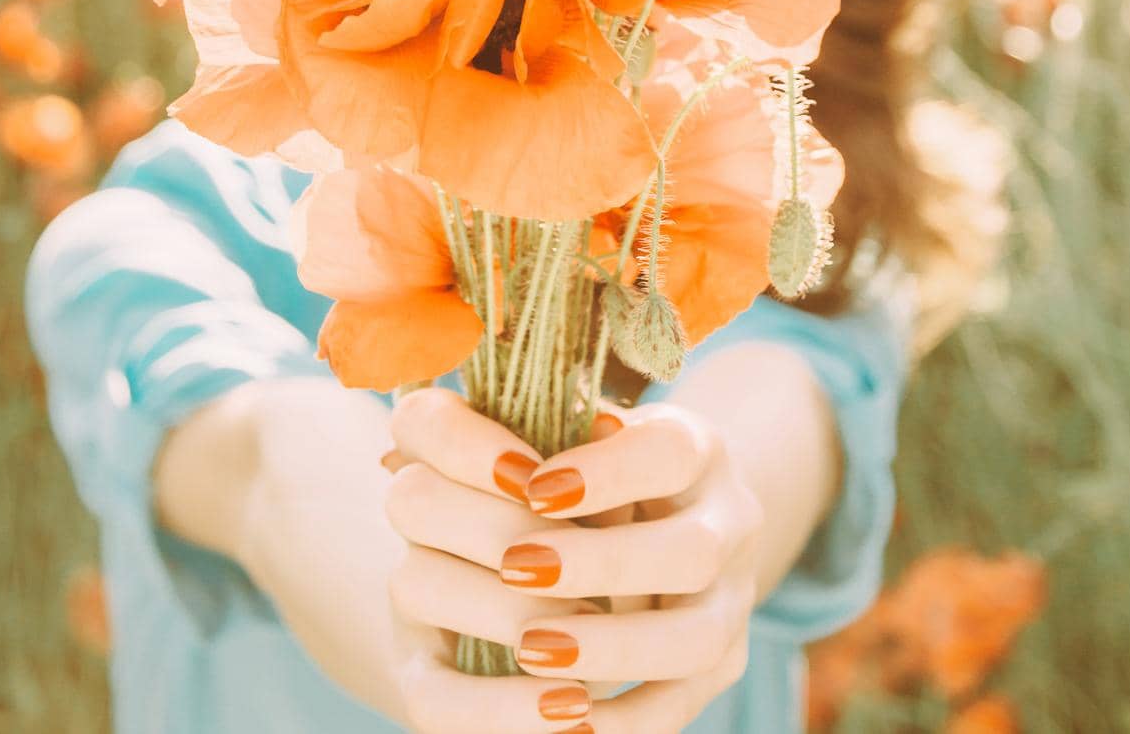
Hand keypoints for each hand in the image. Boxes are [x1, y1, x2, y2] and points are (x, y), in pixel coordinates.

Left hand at [384, 387, 761, 733]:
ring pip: (693, 639)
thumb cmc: (582, 460)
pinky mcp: (717, 665)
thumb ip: (498, 430)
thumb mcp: (557, 425)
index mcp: (694, 446)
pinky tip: (558, 715)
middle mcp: (730, 520)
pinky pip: (677, 708)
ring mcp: (732, 599)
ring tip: (528, 647)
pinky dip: (619, 722)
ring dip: (609, 648)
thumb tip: (397, 455)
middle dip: (598, 564)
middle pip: (691, 551)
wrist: (662, 512)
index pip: (668, 450)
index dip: (602, 471)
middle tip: (514, 568)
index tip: (527, 484)